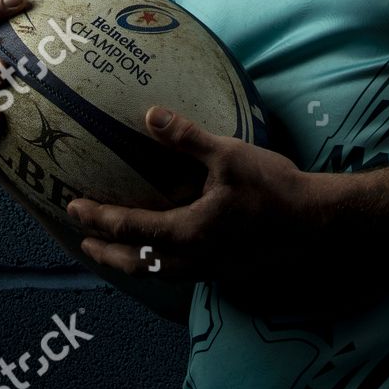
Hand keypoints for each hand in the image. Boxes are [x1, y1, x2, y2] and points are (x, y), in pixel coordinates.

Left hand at [67, 105, 377, 315]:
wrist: (315, 222)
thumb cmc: (273, 187)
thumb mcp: (228, 155)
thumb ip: (187, 138)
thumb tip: (150, 114)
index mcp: (186, 232)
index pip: (127, 228)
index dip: (96, 218)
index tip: (72, 206)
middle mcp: (192, 260)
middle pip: (135, 263)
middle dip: (105, 252)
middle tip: (81, 240)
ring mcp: (209, 271)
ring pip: (156, 273)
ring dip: (130, 263)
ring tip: (115, 252)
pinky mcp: (225, 271)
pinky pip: (178, 273)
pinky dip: (157, 265)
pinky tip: (164, 253)